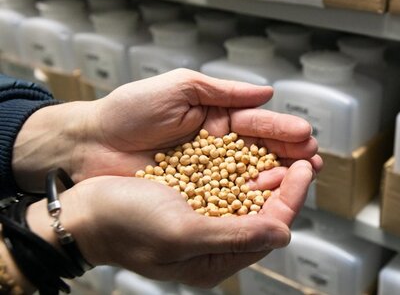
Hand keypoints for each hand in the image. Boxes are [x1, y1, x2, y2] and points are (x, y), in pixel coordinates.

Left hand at [12, 69, 321, 191]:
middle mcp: (217, 146)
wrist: (89, 146)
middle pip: (262, 151)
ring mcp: (208, 173)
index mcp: (216, 118)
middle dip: (289, 155)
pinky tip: (270, 200)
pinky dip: (251, 199)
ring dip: (278, 178)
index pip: (257, 124)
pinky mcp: (195, 195)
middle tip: (312, 161)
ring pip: (251, 175)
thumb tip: (266, 92)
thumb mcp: (179, 87)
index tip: (305, 136)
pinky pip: (228, 198)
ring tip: (301, 179)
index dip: (282, 130)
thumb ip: (224, 91)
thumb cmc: (129, 111)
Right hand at [26, 159, 314, 287]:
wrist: (83, 209)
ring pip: (249, 196)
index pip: (269, 228)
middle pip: (264, 211)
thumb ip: (236, 236)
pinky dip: (243, 168)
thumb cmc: (125, 225)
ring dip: (268, 173)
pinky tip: (254, 152)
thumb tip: (283, 234)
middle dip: (286, 183)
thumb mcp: (183, 233)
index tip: (306, 168)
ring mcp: (202, 218)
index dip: (292, 197)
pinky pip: (227, 184)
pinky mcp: (191, 198)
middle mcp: (213, 241)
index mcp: (215, 259)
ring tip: (286, 152)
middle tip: (304, 156)